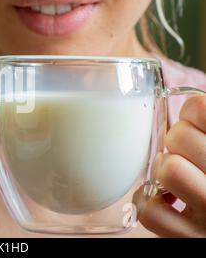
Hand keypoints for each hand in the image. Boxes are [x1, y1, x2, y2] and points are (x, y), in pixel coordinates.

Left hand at [136, 95, 205, 237]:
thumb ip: (205, 131)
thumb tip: (190, 108)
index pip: (199, 109)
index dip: (191, 113)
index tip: (196, 125)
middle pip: (178, 136)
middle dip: (175, 140)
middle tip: (185, 152)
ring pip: (168, 169)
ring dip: (162, 169)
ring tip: (176, 175)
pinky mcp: (188, 239)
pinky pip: (150, 212)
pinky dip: (148, 202)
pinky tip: (165, 199)